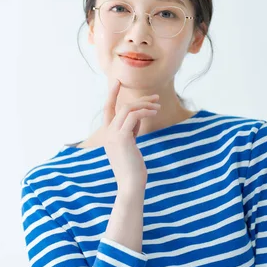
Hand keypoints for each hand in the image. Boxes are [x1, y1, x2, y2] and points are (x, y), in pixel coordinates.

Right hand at [102, 78, 159, 195]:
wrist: (130, 185)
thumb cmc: (133, 169)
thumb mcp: (131, 146)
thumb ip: (131, 130)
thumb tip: (139, 117)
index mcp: (108, 135)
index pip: (108, 109)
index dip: (112, 94)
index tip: (118, 82)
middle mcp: (107, 133)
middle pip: (121, 106)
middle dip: (140, 100)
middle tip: (156, 98)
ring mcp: (113, 135)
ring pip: (128, 109)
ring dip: (145, 105)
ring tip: (158, 106)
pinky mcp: (122, 137)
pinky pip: (133, 116)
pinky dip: (145, 111)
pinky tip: (154, 112)